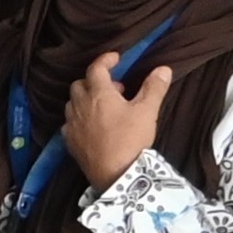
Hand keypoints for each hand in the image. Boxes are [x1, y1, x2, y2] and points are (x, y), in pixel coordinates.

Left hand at [59, 51, 174, 189]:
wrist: (116, 174)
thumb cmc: (131, 139)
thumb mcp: (147, 111)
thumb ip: (154, 88)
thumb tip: (163, 69)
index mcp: (98, 94)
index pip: (95, 68)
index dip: (105, 60)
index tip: (116, 58)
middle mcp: (79, 105)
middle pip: (80, 84)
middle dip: (95, 81)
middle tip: (116, 89)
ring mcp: (71, 124)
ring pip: (73, 103)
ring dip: (86, 99)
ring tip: (106, 107)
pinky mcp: (69, 141)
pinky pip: (70, 122)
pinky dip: (79, 118)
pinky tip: (92, 126)